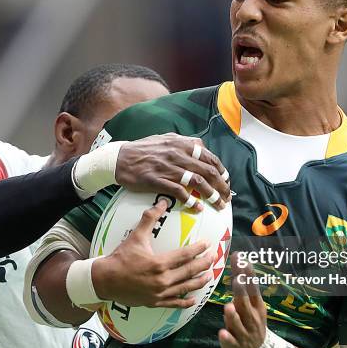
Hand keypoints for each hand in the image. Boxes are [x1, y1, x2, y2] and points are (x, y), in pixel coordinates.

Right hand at [92, 200, 215, 307]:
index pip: (186, 255)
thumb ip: (149, 219)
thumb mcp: (136, 236)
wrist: (105, 280)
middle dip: (205, 263)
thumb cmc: (121, 257)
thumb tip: (161, 202)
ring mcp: (160, 293)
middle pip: (190, 271)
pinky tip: (193, 298)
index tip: (207, 244)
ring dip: (200, 281)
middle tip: (213, 257)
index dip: (199, 249)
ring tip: (209, 275)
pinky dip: (186, 301)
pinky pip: (175, 303)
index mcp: (160, 263)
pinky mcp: (155, 302)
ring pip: (186, 288)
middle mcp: (163, 280)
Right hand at [115, 134, 229, 210]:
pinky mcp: (157, 180)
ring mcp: (168, 168)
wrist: (119, 158)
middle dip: (221, 186)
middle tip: (227, 197)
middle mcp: (177, 154)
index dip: (221, 170)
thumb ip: (183, 142)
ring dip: (211, 195)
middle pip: (207, 171)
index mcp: (181, 144)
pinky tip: (197, 208)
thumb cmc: (143, 149)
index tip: (226, 181)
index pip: (209, 157)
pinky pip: (179, 192)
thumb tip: (200, 146)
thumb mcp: (165, 138)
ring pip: (197, 182)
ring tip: (218, 205)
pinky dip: (191, 201)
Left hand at [219, 254, 267, 347]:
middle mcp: (253, 319)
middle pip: (246, 304)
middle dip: (242, 292)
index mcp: (257, 307)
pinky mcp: (236, 346)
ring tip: (228, 307)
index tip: (243, 261)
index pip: (253, 288)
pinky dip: (227, 337)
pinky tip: (222, 333)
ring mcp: (245, 333)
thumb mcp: (252, 306)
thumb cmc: (251, 323)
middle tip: (237, 280)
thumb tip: (238, 267)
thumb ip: (244, 290)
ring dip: (233, 315)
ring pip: (238, 323)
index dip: (248, 275)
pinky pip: (231, 341)